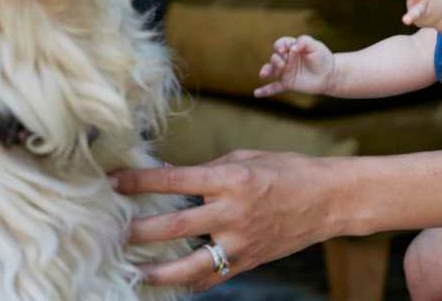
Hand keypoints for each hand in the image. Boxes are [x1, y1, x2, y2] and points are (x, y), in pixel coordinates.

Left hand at [114, 151, 341, 290]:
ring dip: (158, 270)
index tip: (113, 181)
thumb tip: (173, 177)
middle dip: (139, 230)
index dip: (139, 181)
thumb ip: (209, 169)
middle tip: (113, 232)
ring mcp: (240, 241)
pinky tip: (170, 283)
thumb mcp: (247, 159)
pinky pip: (212, 277)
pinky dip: (190, 282)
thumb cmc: (288, 171)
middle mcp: (232, 211)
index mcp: (230, 178)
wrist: (328, 199)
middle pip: (174, 225)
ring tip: (135, 271)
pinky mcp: (248, 260)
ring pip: (189, 264)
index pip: (173, 180)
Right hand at [255, 35, 335, 96]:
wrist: (330, 74)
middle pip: (274, 57)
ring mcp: (286, 72)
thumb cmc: (322, 58)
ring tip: (264, 74)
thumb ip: (304, 41)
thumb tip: (293, 47)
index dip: (280, 46)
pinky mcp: (288, 83)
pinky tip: (256, 93)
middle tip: (284, 63)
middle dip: (276, 59)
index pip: (280, 44)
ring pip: (272, 70)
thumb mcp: (315, 46)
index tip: (286, 50)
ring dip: (268, 70)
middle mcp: (286, 59)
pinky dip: (265, 91)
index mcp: (291, 48)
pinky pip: (274, 88)